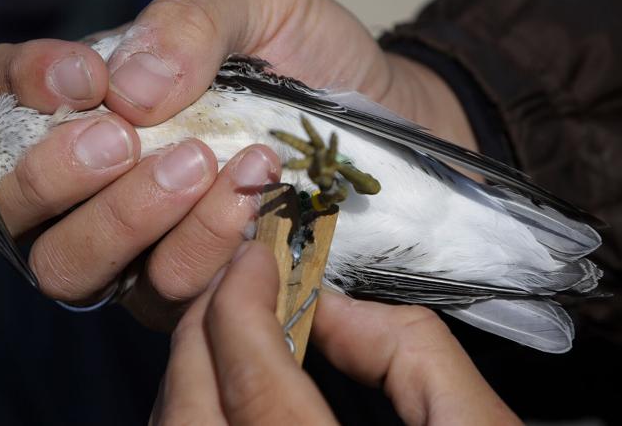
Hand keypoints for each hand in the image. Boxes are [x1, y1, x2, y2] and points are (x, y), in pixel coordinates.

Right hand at [0, 0, 476, 328]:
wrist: (377, 114)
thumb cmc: (303, 52)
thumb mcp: (256, 0)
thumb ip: (189, 20)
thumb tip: (125, 86)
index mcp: (86, 100)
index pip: (1, 103)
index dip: (19, 91)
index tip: (82, 77)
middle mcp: (91, 180)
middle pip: (19, 209)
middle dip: (64, 175)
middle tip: (131, 137)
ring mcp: (131, 243)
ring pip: (74, 266)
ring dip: (134, 217)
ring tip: (211, 164)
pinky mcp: (182, 288)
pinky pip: (161, 291)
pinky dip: (201, 247)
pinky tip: (251, 200)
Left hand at [152, 241, 520, 425]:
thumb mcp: (473, 424)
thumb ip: (408, 350)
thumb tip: (331, 305)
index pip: (253, 378)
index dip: (242, 302)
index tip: (256, 255)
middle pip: (193, 404)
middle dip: (203, 324)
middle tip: (237, 278)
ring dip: (190, 365)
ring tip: (228, 318)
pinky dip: (191, 406)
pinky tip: (224, 380)